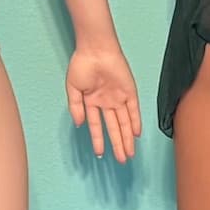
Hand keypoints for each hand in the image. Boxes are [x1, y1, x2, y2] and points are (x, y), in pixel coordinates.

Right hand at [66, 41, 140, 162]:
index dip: (98, 140)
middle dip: (118, 144)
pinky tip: (136, 134)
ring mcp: (119, 97)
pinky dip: (135, 121)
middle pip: (114, 128)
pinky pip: (133, 109)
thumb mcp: (73, 88)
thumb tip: (79, 125)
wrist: (95, 49)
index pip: (97, 126)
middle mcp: (107, 102)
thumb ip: (76, 107)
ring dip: (127, 138)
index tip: (100, 154)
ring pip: (124, 122)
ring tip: (129, 153)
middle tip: (122, 160)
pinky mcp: (129, 91)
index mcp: (93, 102)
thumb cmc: (82, 65)